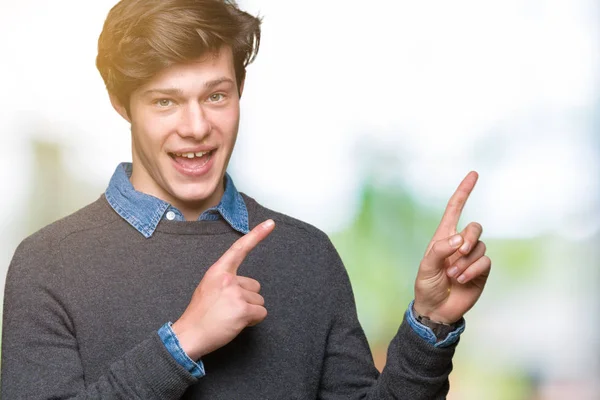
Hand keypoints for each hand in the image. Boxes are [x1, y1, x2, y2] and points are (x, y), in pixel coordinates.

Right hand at [171, 219, 274, 359]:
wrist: (189, 335)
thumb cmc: (199, 314)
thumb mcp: (208, 287)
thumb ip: (225, 281)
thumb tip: (242, 287)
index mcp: (218, 271)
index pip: (239, 249)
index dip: (257, 235)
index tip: (270, 223)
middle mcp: (229, 279)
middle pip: (255, 286)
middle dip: (247, 298)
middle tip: (228, 308)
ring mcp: (236, 294)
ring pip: (259, 301)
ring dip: (249, 311)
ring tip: (229, 316)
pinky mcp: (243, 310)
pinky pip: (261, 314)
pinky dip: (253, 320)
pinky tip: (237, 323)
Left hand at [413, 172, 490, 323]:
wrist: (436, 309)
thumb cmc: (427, 285)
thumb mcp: (426, 266)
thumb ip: (441, 249)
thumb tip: (460, 238)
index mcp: (443, 237)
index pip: (455, 209)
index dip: (464, 191)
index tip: (474, 174)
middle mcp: (460, 244)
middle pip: (475, 227)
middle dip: (469, 237)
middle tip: (458, 252)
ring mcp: (471, 257)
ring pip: (480, 246)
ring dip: (465, 261)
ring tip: (452, 275)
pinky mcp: (481, 271)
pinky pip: (484, 261)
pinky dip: (472, 270)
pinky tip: (461, 279)